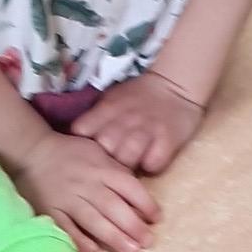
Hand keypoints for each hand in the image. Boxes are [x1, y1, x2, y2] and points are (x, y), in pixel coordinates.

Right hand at [18, 133, 159, 251]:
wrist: (33, 151)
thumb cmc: (71, 153)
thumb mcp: (98, 152)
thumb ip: (117, 171)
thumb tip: (139, 195)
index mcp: (101, 168)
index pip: (129, 186)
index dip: (145, 203)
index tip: (156, 219)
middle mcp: (86, 184)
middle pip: (113, 207)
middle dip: (133, 226)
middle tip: (147, 242)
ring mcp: (67, 198)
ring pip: (93, 219)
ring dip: (113, 237)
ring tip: (130, 251)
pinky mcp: (50, 210)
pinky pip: (65, 226)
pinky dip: (78, 239)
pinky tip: (92, 251)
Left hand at [72, 73, 204, 174]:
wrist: (175, 85)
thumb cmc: (139, 96)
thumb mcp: (112, 99)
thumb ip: (96, 117)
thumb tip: (76, 138)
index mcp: (108, 108)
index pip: (81, 131)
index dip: (82, 144)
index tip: (87, 151)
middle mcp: (125, 119)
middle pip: (104, 148)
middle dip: (106, 159)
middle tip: (112, 164)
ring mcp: (147, 130)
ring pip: (127, 159)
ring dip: (128, 166)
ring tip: (132, 166)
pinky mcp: (168, 140)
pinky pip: (153, 164)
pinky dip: (151, 167)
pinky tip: (150, 162)